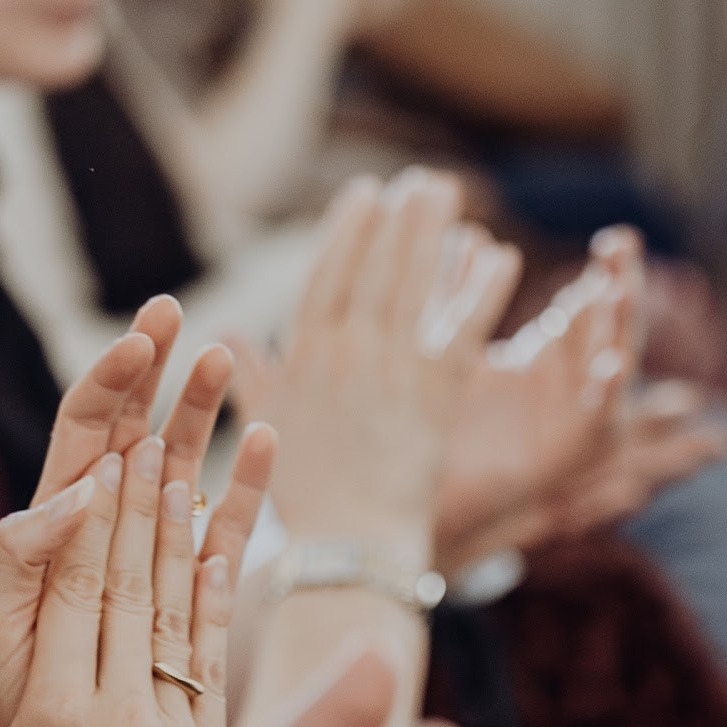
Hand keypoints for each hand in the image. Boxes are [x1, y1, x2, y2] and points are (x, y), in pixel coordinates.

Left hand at [0, 294, 274, 726]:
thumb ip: (15, 574)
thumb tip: (72, 496)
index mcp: (40, 561)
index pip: (76, 446)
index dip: (102, 389)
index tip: (136, 341)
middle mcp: (89, 563)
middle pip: (122, 445)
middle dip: (147, 378)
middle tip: (172, 309)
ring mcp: (138, 586)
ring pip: (173, 485)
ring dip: (199, 419)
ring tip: (223, 354)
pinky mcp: (179, 622)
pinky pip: (215, 548)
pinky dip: (239, 499)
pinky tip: (265, 443)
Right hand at [0, 429, 265, 726]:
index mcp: (47, 722)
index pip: (74, 592)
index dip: (93, 517)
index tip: (104, 454)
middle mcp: (117, 722)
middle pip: (130, 585)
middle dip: (139, 500)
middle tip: (149, 429)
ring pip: (176, 611)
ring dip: (180, 529)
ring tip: (184, 460)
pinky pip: (212, 659)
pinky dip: (215, 595)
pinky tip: (219, 541)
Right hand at [251, 169, 518, 561]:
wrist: (349, 545)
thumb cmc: (306, 494)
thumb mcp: (265, 426)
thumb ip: (253, 374)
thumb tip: (225, 336)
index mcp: (304, 356)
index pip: (327, 274)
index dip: (347, 230)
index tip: (365, 193)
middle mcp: (347, 353)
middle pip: (376, 267)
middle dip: (398, 218)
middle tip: (420, 182)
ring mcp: (392, 369)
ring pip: (415, 284)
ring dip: (434, 234)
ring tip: (450, 195)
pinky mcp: (436, 394)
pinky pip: (463, 328)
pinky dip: (483, 289)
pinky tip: (501, 255)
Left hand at [436, 233, 726, 566]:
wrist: (412, 492)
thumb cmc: (430, 421)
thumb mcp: (449, 346)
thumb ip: (461, 291)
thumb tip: (472, 234)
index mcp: (547, 358)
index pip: (589, 304)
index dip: (606, 272)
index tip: (615, 239)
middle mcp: (569, 388)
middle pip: (611, 329)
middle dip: (623, 287)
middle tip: (625, 248)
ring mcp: (572, 421)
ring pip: (615, 368)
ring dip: (620, 329)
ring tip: (618, 290)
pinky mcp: (566, 458)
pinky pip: (599, 424)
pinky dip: (607, 395)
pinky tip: (608, 366)